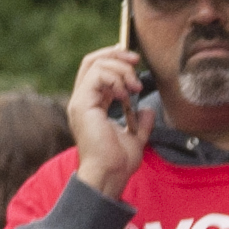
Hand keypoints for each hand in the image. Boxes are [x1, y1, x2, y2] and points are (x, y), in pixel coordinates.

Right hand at [68, 45, 147, 196]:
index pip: (97, 71)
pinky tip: (126, 93)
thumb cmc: (118, 162)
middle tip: (137, 60)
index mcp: (92, 105)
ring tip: (135, 86)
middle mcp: (83, 100)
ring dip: (120, 69)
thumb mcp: (135, 138)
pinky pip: (96, 76)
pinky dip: (114, 78)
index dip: (115, 59)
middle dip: (116, 55)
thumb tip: (148, 110)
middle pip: (92, 61)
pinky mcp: (82, 104)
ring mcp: (80, 101)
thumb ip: (140, 123)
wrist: (110, 174)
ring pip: (95, 64)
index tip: (135, 60)